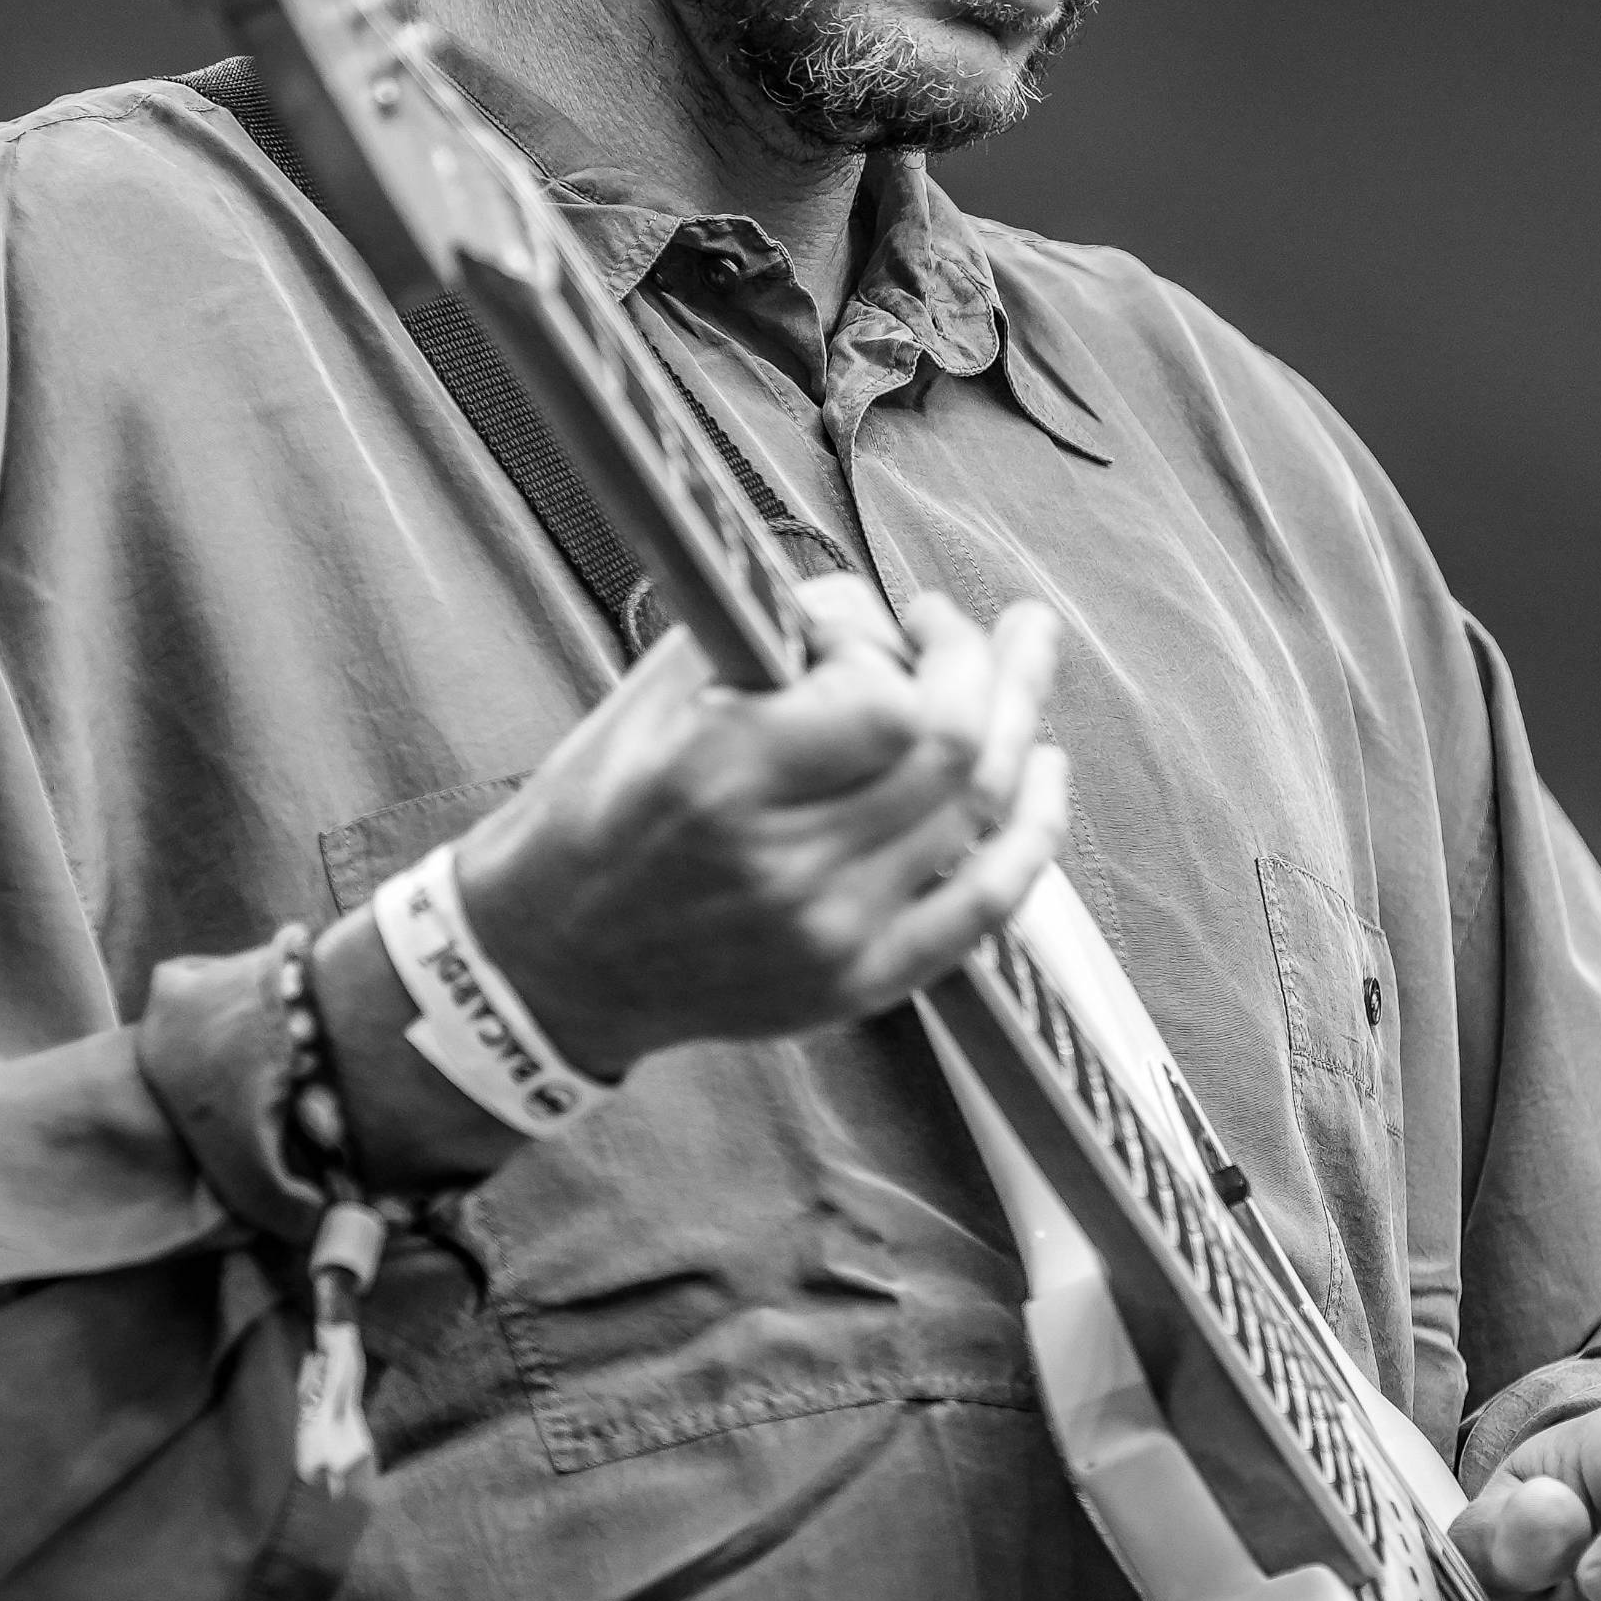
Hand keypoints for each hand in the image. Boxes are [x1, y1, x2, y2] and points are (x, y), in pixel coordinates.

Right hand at [449, 575, 1068, 1066]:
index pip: (888, 702)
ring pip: (981, 816)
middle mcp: (784, 867)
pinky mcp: (859, 983)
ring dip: (1022, 726)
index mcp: (720, 780)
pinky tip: (1047, 772)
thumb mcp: (664, 682)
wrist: (554, 956)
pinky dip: (1033, 834)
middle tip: (1001, 627)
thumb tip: (896, 617)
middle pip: (954, 755)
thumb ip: (782, 629)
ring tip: (1028, 667)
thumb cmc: (607, 799)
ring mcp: (830, 936)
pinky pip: (985, 908)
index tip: (907, 619)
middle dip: (995, 669)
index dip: (919, 647)